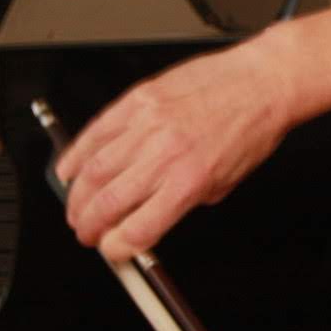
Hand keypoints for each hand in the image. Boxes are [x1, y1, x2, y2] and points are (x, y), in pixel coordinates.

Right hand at [55, 41, 297, 261]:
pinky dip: (75, 154)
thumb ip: (185, 201)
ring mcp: (147, 125)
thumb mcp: (226, 181)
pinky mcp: (137, 100)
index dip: (117, 248)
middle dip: (89, 225)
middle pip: (108, 204)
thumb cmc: (252, 127)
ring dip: (76, 196)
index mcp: (190, 182)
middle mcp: (165, 155)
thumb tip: (152, 217)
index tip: (112, 249)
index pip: (138, 230)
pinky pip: (95, 132)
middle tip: (86, 231)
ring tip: (75, 207)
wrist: (262, 81)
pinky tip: (68, 169)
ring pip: (93, 170)